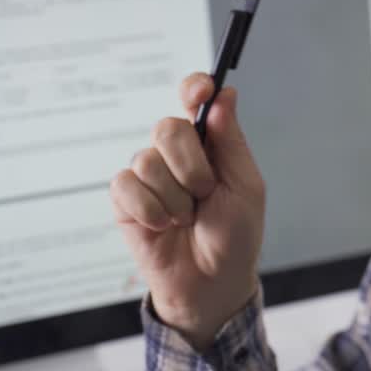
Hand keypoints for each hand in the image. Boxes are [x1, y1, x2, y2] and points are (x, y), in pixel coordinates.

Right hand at [110, 73, 264, 349]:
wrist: (211, 282)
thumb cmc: (234, 237)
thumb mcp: (245, 187)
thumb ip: (231, 141)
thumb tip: (224, 95)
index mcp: (208, 143)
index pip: (194, 99)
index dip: (194, 88)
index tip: (200, 91)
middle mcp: (175, 153)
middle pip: (168, 127)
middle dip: (191, 164)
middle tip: (205, 193)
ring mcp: (148, 174)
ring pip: (147, 160)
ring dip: (174, 197)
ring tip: (187, 219)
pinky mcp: (125, 199)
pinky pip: (127, 185)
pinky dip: (150, 209)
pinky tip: (163, 226)